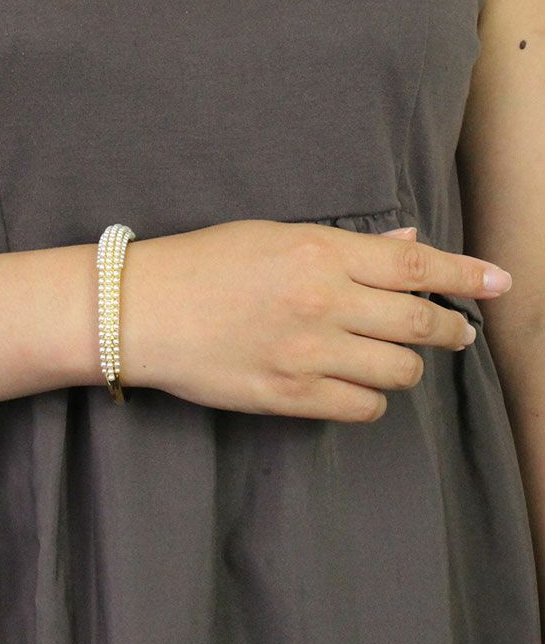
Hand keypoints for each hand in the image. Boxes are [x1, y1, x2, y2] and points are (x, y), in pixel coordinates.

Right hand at [119, 219, 512, 421]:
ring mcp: (306, 355)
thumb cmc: (202, 263)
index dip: (467, 275)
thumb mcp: (271, 235)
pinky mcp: (287, 397)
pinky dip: (369, 399)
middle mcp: (322, 303)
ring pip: (398, 374)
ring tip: (390, 359)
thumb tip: (406, 246)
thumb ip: (344, 246)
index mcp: (318, 252)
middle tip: (454, 332)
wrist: (142, 310)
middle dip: (450, 330)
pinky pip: (361, 409)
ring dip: (405, 366)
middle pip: (419, 325)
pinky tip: (353, 386)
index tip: (500, 283)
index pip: (415, 267)